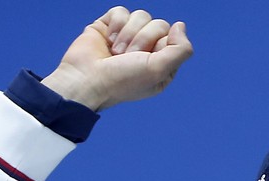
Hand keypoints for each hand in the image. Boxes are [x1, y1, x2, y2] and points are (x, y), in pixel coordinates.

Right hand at [42, 7, 192, 110]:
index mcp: (162, 64)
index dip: (160, 45)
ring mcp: (129, 38)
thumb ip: (180, 50)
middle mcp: (147, 51)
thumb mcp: (159, 71)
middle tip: (128, 58)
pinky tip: (108, 40)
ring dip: (128, 35)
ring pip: (141, 15)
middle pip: (159, 24)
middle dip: (142, 40)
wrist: (88, 79)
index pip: (173, 38)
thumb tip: (181, 25)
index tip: (147, 59)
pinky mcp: (111, 27)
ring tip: (116, 52)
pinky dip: (116, 25)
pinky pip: (121, 11)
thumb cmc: (123, 81)